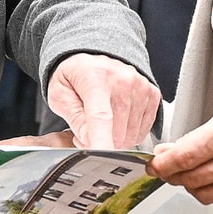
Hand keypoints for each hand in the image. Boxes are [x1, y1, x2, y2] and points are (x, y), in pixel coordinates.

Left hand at [46, 53, 161, 150]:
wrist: (92, 57)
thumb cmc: (75, 76)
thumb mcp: (60, 95)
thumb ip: (74, 120)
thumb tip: (89, 142)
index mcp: (95, 78)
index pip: (101, 117)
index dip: (101, 141)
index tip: (100, 156)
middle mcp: (123, 80)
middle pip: (116, 133)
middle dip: (100, 140)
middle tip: (87, 128)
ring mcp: (140, 87)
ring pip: (130, 136)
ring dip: (115, 138)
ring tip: (102, 121)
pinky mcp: (152, 94)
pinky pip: (142, 131)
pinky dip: (129, 132)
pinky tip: (117, 119)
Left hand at [150, 100, 212, 212]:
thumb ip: (196, 138)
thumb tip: (166, 154)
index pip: (184, 157)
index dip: (162, 165)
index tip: (154, 166)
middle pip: (189, 179)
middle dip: (175, 175)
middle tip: (173, 169)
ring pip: (202, 195)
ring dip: (195, 185)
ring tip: (203, 172)